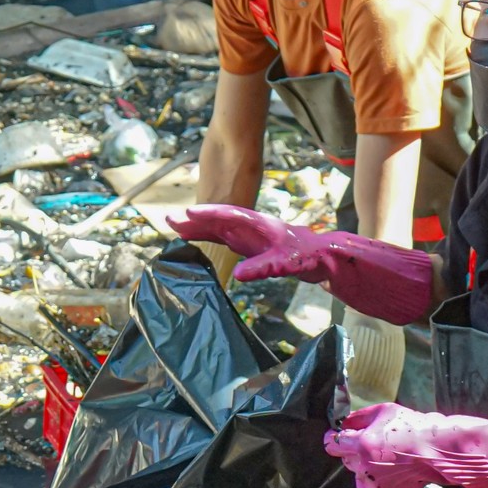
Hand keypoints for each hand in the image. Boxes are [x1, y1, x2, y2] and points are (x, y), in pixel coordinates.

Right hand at [168, 205, 328, 283]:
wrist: (318, 256)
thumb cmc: (305, 256)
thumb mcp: (285, 263)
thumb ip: (263, 267)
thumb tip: (237, 275)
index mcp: (258, 224)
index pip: (230, 214)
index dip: (209, 213)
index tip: (189, 212)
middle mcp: (248, 225)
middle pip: (217, 219)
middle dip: (194, 219)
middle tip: (169, 219)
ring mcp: (245, 233)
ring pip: (215, 227)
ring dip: (195, 227)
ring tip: (172, 226)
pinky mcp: (244, 242)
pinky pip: (220, 237)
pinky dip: (204, 237)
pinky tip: (190, 238)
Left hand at [170, 206, 436, 325]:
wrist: (400, 277)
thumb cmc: (357, 275)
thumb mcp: (311, 270)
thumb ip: (284, 264)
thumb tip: (255, 268)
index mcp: (287, 240)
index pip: (241, 229)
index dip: (208, 224)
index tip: (176, 222)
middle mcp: (293, 237)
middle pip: (242, 222)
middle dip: (205, 218)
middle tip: (171, 218)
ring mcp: (307, 246)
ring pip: (260, 233)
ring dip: (225, 227)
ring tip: (194, 223)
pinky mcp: (324, 260)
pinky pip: (289, 264)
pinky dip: (265, 266)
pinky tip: (242, 273)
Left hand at [325, 402, 448, 487]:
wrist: (437, 451)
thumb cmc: (412, 427)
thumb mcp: (384, 411)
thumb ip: (358, 418)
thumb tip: (343, 424)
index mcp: (362, 445)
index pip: (332, 444)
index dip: (333, 438)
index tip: (335, 436)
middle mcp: (364, 467)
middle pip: (346, 458)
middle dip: (354, 451)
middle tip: (373, 444)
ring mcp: (373, 484)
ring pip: (357, 473)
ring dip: (364, 466)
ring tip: (385, 458)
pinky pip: (369, 486)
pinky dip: (375, 479)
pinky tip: (390, 470)